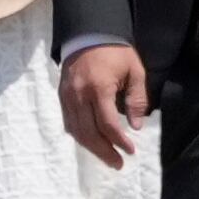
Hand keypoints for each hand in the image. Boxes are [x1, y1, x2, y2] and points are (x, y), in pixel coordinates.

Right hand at [61, 42, 149, 167]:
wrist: (88, 35)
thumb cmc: (116, 53)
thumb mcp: (134, 71)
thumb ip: (136, 99)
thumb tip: (136, 125)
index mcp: (98, 89)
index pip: (107, 124)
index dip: (119, 140)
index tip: (131, 151)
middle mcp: (78, 96)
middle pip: (88, 132)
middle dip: (104, 151)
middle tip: (118, 164)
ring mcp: (67, 97)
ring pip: (76, 130)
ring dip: (91, 147)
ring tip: (108, 158)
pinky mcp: (61, 97)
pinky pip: (69, 122)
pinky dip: (80, 135)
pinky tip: (92, 143)